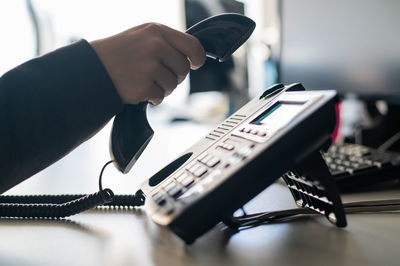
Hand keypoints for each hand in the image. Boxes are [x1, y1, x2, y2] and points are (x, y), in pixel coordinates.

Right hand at [90, 23, 205, 104]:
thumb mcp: (141, 37)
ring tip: (145, 82)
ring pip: (173, 85)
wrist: (92, 69)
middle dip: (174, 76)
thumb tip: (191, 57)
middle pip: (183, 69)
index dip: (197, 58)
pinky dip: (152, 98)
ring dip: (163, 89)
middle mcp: (155, 46)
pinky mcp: (143, 86)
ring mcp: (149, 66)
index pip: (192, 45)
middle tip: (158, 77)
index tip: (195, 64)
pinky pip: (160, 97)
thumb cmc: (118, 54)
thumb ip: (166, 43)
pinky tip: (139, 91)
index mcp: (156, 31)